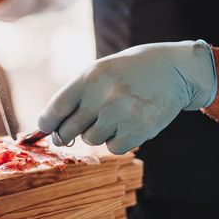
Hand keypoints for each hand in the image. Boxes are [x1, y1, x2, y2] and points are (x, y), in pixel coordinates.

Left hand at [38, 41, 216, 153]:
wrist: (173, 70)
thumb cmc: (127, 72)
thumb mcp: (98, 72)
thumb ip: (75, 96)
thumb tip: (50, 127)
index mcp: (88, 78)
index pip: (56, 109)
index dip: (46, 123)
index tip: (45, 128)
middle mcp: (102, 96)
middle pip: (68, 130)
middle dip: (65, 134)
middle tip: (67, 134)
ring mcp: (121, 114)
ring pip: (91, 139)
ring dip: (97, 133)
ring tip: (112, 116)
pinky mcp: (138, 130)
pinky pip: (113, 148)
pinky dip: (116, 140)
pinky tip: (126, 124)